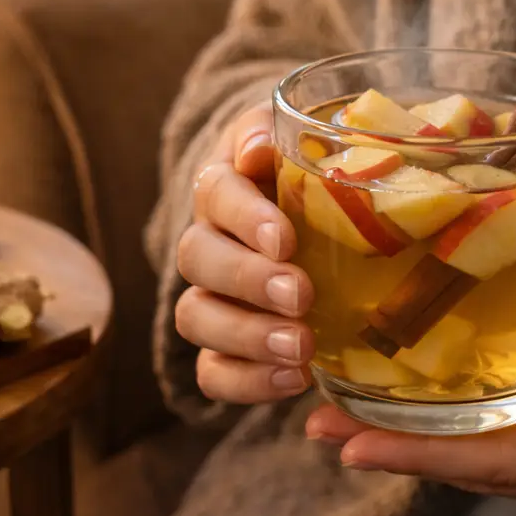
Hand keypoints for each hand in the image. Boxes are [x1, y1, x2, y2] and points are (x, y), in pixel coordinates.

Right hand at [175, 104, 314, 403]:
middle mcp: (208, 239)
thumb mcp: (305, 140)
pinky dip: (246, 382)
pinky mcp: (225, 346)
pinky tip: (295, 380)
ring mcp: (210, 296)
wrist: (320, 217)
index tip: (285, 239)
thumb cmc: (316, 173)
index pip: (216, 193)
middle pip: (197, 259)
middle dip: (247, 280)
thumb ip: (280, 134)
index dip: (244, 218)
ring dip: (245, 335)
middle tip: (300, 295)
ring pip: (195, 317)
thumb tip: (257, 148)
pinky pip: (211, 372)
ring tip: (301, 347)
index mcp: (225, 184)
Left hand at [306, 262, 515, 508]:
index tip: (351, 442)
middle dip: (396, 453)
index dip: (423, 456)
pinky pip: (503, 447)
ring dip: (413, 447)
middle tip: (318, 428)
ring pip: (484, 463)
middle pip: (479, 470)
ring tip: (341, 425)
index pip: (502, 464)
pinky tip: (408, 417)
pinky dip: (451, 436)